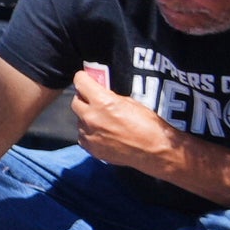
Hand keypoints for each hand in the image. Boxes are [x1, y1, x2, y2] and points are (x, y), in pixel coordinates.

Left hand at [68, 66, 190, 178]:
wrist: (154, 151)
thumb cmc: (148, 127)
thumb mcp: (131, 103)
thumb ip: (112, 97)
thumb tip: (102, 94)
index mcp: (103, 102)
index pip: (80, 82)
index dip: (83, 78)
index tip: (85, 78)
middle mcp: (92, 118)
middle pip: (75, 102)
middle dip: (83, 98)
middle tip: (93, 99)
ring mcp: (89, 134)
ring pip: (79, 120)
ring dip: (87, 117)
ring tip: (102, 120)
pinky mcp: (91, 149)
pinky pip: (83, 136)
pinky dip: (89, 133)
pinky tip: (101, 133)